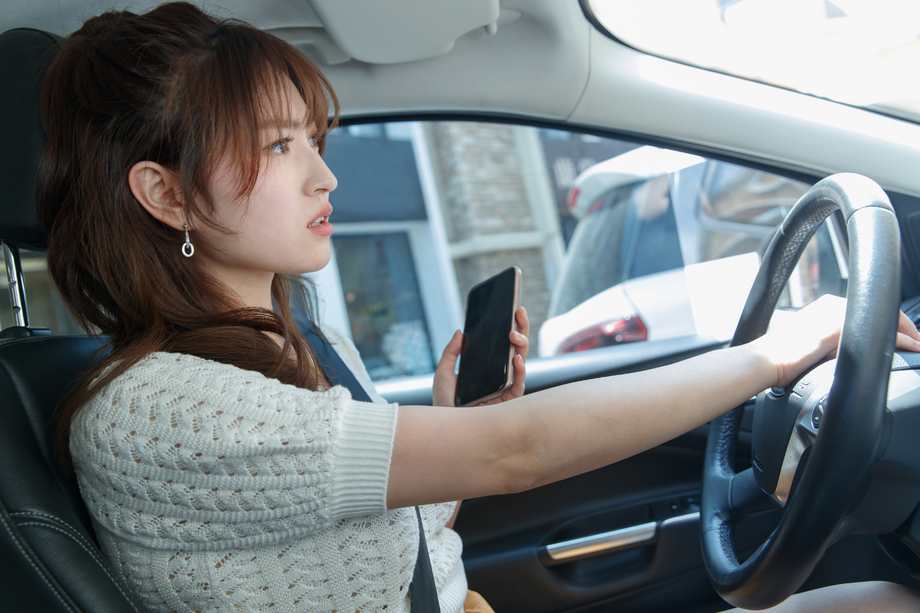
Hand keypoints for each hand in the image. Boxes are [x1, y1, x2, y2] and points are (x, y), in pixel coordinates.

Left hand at [432, 307, 529, 406]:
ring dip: (520, 347)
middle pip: (516, 349)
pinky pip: (519, 385)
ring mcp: (506, 388)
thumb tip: (459, 331)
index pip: (503, 344)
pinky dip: (520, 372)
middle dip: (520, 329)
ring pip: (521, 363)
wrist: (445, 428)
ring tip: (513, 334)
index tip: (512, 309)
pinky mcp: (508, 402)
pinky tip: (516, 360)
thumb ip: (451, 352)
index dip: (510, 327)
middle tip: (518, 312)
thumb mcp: (443, 373)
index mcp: (488, 367)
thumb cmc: (444, 404)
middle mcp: (500, 376)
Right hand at [753, 295, 919, 387]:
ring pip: (882, 318)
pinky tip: (911, 348)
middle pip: (880, 310)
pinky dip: (900, 340)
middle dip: (904, 327)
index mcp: (825, 308)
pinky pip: (877, 331)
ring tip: (918, 346)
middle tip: (917, 343)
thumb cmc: (778, 361)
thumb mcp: (809, 349)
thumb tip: (843, 357)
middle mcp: (832, 305)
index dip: (892, 324)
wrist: (763, 363)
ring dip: (905, 334)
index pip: (866, 309)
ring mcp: (834, 313)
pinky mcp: (836, 327)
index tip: (904, 339)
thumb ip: (830, 346)